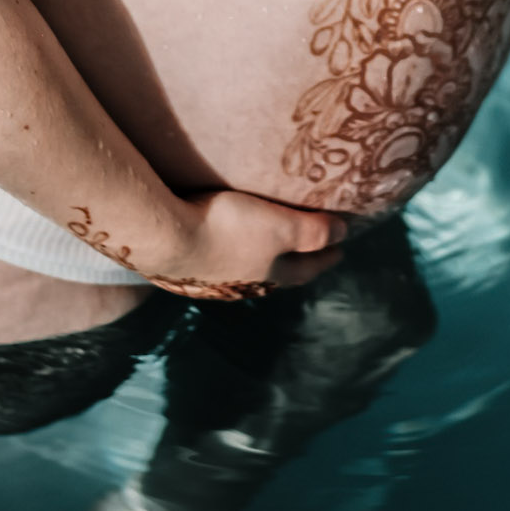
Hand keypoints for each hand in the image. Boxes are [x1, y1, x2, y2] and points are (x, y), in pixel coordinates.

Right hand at [148, 188, 346, 299]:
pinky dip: (232, 254)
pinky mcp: (188, 270)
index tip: (341, 249)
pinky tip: (223, 245)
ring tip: (265, 246)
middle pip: (278, 273)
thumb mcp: (280, 226)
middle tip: (308, 249)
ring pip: (247, 270)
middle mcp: (243, 284)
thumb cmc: (228, 229)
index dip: (325, 257)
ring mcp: (213, 280)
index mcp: (270, 275)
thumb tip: (343, 233)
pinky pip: (220, 262)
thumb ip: (312, 231)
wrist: (166, 240)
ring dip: (262, 260)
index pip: (306, 268)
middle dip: (295, 262)